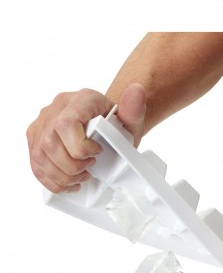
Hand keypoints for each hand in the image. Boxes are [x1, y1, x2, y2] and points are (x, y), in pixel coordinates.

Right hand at [27, 83, 145, 192]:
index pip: (66, 123)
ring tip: (82, 176)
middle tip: (90, 168)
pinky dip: (52, 180)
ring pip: (40, 156)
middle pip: (49, 143)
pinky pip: (35, 164)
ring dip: (62, 175)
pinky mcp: (35, 140)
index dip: (80, 146)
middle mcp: (55, 109)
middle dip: (72, 165)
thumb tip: (137, 90)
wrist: (109, 125)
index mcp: (80, 100)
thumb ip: (134, 108)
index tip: (98, 152)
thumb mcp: (131, 119)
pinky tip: (69, 182)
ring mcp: (41, 124)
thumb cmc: (118, 125)